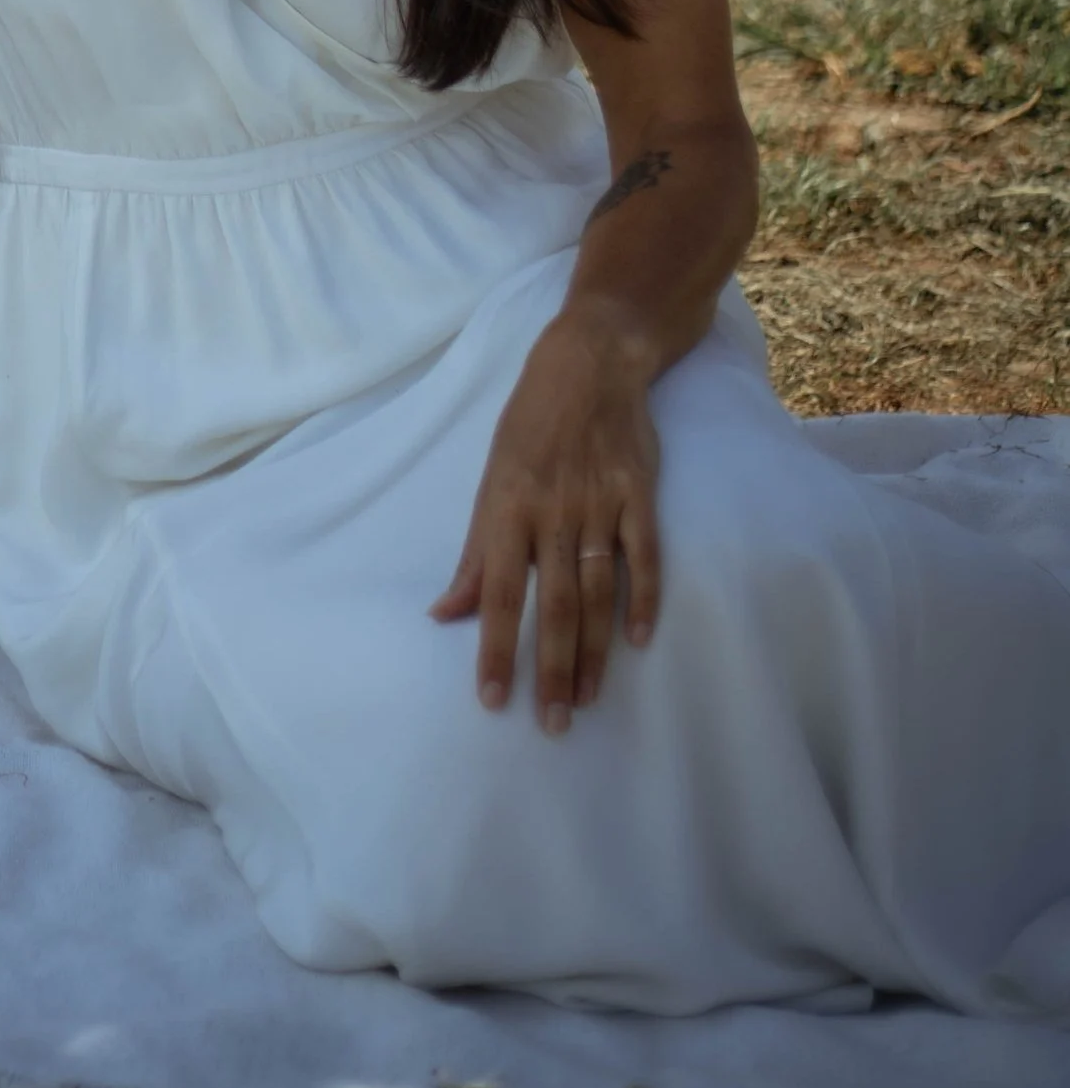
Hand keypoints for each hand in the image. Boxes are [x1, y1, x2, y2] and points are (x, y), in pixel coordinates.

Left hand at [429, 308, 661, 730]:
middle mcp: (552, 511)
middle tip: (552, 725)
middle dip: (550, 668)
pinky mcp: (639, 494)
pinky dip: (644, 598)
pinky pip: (644, 554)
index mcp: (507, 507)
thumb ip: (474, 552)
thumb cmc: (530, 425)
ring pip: (596, 590)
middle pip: (552, 603)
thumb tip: (443, 612)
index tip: (493, 700)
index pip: (497, 591)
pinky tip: (639, 640)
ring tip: (587, 699)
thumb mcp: (490, 480)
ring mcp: (599, 502)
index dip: (494, 647)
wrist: (588, 362)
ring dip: (593, 650)